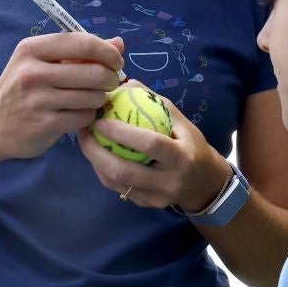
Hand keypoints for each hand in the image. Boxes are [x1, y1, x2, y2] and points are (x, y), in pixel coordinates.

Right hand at [0, 33, 123, 160]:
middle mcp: (32, 72)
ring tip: (89, 99)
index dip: (107, 52)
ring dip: (98, 99)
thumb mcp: (41, 62)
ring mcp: (38, 100)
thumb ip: (79, 52)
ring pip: (92, 96)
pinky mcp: (45, 125)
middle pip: (94, 72)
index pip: (82, 43)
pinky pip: (84, 117)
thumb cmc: (20, 88)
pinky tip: (78, 114)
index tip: (116, 61)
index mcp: (32, 49)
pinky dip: (87, 116)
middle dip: (110, 78)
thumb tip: (118, 43)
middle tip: (108, 83)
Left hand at [76, 84, 231, 211]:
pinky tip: (95, 155)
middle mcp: (169, 181)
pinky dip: (103, 170)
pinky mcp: (146, 204)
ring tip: (85, 140)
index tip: (101, 120)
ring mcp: (156, 197)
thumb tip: (124, 82)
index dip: (122, 133)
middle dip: (96, 151)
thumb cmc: (190, 145)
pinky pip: (117, 189)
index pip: (150, 144)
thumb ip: (153, 101)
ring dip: (94, 161)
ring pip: (116, 183)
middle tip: (83, 131)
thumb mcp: (180, 120)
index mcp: (181, 157)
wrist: (204, 182)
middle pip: (125, 171)